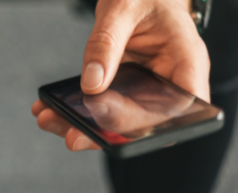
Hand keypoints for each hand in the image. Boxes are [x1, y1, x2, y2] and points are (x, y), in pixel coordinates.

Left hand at [33, 0, 208, 150]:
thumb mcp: (124, 6)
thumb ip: (107, 42)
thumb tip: (92, 83)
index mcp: (187, 63)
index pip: (176, 108)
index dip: (143, 121)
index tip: (105, 116)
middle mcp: (171, 86)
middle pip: (145, 127)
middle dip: (104, 134)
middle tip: (72, 135)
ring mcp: (149, 95)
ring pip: (121, 127)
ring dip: (84, 129)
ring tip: (50, 120)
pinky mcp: (127, 96)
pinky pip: (105, 113)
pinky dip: (76, 115)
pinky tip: (49, 111)